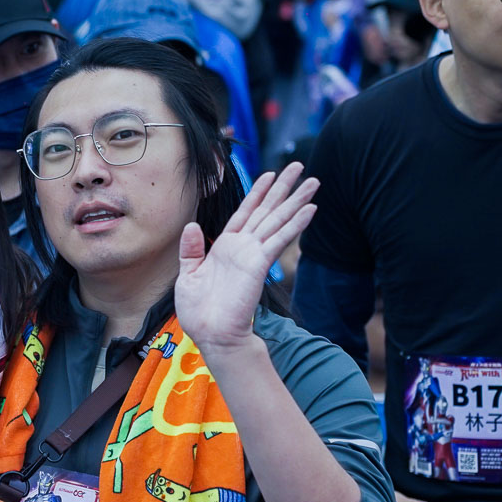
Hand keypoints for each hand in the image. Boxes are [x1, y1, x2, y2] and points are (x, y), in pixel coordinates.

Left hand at [175, 164, 317, 353]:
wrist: (212, 334)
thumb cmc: (200, 311)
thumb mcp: (188, 274)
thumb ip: (191, 250)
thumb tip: (192, 226)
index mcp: (226, 247)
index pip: (246, 212)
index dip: (258, 193)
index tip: (270, 175)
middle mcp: (244, 247)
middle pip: (267, 210)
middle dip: (283, 188)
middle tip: (299, 167)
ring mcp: (253, 254)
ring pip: (278, 220)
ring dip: (296, 200)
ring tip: (314, 181)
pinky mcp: (259, 264)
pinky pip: (279, 239)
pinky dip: (295, 224)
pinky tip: (310, 210)